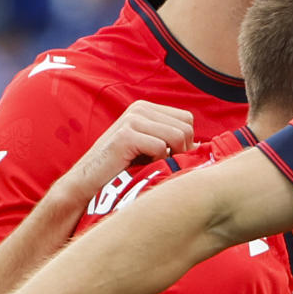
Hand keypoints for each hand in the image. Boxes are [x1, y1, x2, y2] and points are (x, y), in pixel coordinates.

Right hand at [53, 102, 194, 204]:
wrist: (86, 185)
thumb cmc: (122, 170)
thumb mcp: (151, 150)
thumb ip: (174, 142)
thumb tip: (206, 147)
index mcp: (147, 108)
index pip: (187, 120)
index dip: (185, 142)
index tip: (167, 157)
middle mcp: (139, 108)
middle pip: (187, 127)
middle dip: (180, 151)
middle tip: (159, 163)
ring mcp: (132, 119)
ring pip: (178, 136)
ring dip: (169, 157)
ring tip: (148, 164)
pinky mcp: (126, 134)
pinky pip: (161, 147)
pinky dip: (155, 162)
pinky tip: (138, 167)